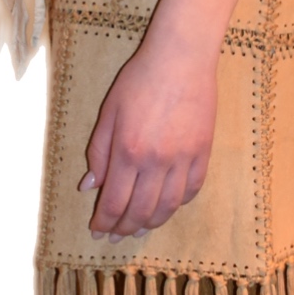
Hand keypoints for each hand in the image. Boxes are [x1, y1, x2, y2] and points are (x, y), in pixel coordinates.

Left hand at [79, 34, 218, 239]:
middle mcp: (156, 161)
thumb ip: (99, 152)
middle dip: (125, 228)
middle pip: (140, 211)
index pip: (114, 202)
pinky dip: (179, 204)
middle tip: (116, 235)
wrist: (181, 59)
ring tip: (139, 227)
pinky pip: (192, 189)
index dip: (104, 222)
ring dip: (151, 222)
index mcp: (128, 151)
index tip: (97, 230)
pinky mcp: (203, 153)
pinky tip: (167, 205)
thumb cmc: (139, 80)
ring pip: (168, 207)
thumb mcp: (109, 113)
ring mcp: (183, 159)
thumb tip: (90, 186)